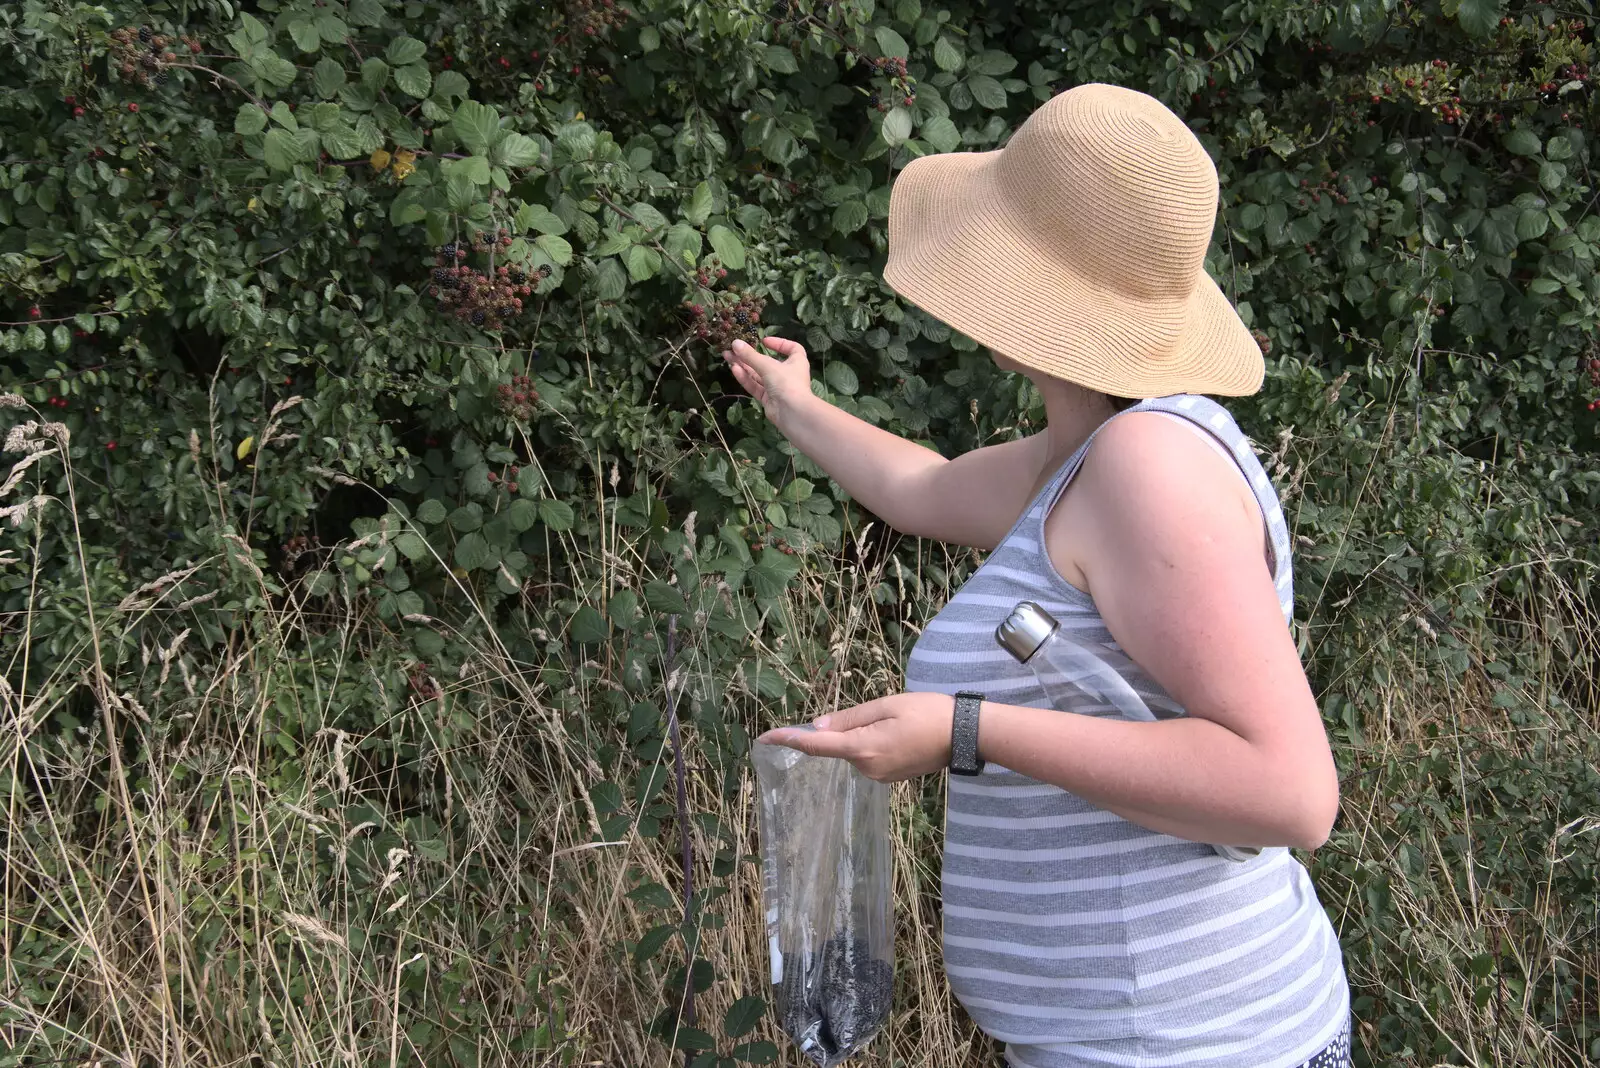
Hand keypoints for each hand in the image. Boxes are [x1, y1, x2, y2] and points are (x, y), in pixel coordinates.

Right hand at [722, 336, 813, 431]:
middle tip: (733, 348)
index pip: (792, 349)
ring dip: (744, 365)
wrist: (792, 413)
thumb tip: (734, 343)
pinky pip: (756, 386)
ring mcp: (777, 388)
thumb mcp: (768, 365)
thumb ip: (750, 355)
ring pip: (759, 374)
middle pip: (767, 362)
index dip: (779, 343)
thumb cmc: (786, 382)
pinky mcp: (768, 399)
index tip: (764, 341)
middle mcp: (788, 374)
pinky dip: (746, 378)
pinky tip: (734, 369)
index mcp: (797, 362)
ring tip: (727, 357)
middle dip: (750, 355)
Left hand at [756, 692, 954, 781]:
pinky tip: (900, 731)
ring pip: (855, 750)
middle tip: (883, 711)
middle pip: (839, 746)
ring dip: (864, 733)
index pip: (817, 746)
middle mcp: (868, 768)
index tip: (764, 738)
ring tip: (900, 719)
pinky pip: (869, 756)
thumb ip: (850, 718)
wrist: (965, 736)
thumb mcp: (887, 706)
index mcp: (864, 749)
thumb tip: (818, 727)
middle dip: (847, 727)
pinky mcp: (890, 776)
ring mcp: (879, 776)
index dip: (789, 740)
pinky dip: (873, 742)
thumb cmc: (929, 713)